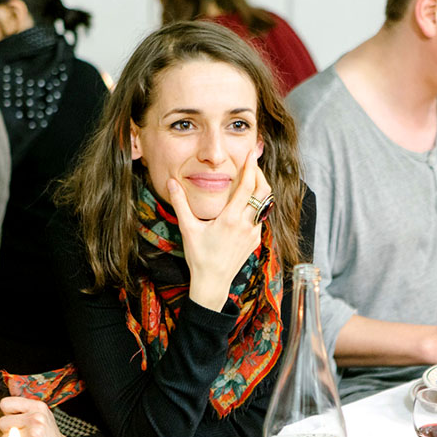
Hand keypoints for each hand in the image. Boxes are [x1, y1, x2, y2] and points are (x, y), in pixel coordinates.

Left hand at [0, 396, 81, 436]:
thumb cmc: (47, 436)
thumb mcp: (40, 415)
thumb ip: (23, 409)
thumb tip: (4, 403)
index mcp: (37, 406)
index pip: (5, 403)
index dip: (8, 414)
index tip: (18, 420)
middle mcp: (37, 418)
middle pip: (2, 422)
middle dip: (8, 431)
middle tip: (24, 435)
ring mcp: (35, 433)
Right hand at [168, 151, 268, 310]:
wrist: (212, 282)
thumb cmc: (199, 256)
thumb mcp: (188, 229)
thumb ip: (180, 203)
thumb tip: (171, 182)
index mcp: (231, 219)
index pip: (247, 187)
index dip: (250, 168)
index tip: (250, 154)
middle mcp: (246, 224)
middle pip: (263, 192)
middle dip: (260, 175)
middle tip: (252, 164)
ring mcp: (253, 233)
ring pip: (265, 204)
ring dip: (259, 190)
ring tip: (250, 180)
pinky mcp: (255, 240)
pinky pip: (260, 217)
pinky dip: (256, 206)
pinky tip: (245, 204)